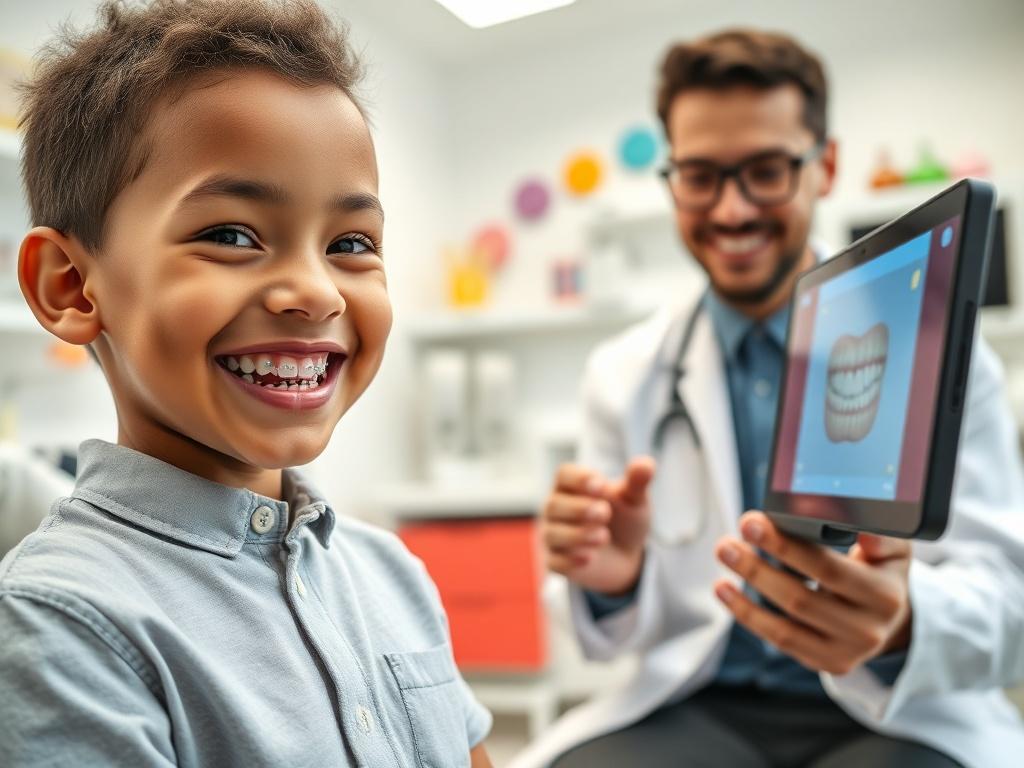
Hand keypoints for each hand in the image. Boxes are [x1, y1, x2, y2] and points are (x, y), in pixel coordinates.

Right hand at [540, 457, 655, 594]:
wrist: (626, 556)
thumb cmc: (624, 519)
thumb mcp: (634, 500)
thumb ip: (637, 482)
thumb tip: (646, 464)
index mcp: (572, 485)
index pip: (564, 474)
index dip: (578, 479)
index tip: (601, 486)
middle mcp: (557, 508)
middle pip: (553, 504)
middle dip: (578, 509)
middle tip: (605, 513)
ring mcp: (554, 535)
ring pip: (552, 534)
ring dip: (577, 535)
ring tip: (603, 537)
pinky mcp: (556, 561)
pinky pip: (554, 561)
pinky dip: (570, 560)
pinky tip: (589, 558)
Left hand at [713, 511, 912, 675]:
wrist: (893, 619)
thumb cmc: (882, 571)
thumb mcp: (893, 549)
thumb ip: (880, 533)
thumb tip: (862, 527)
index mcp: (885, 595)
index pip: (828, 570)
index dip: (786, 548)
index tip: (752, 524)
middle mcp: (868, 630)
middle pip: (800, 599)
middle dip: (757, 569)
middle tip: (727, 544)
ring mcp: (847, 652)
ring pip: (785, 626)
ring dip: (745, 594)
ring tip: (724, 559)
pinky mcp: (827, 663)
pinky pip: (781, 641)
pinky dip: (748, 615)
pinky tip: (725, 590)